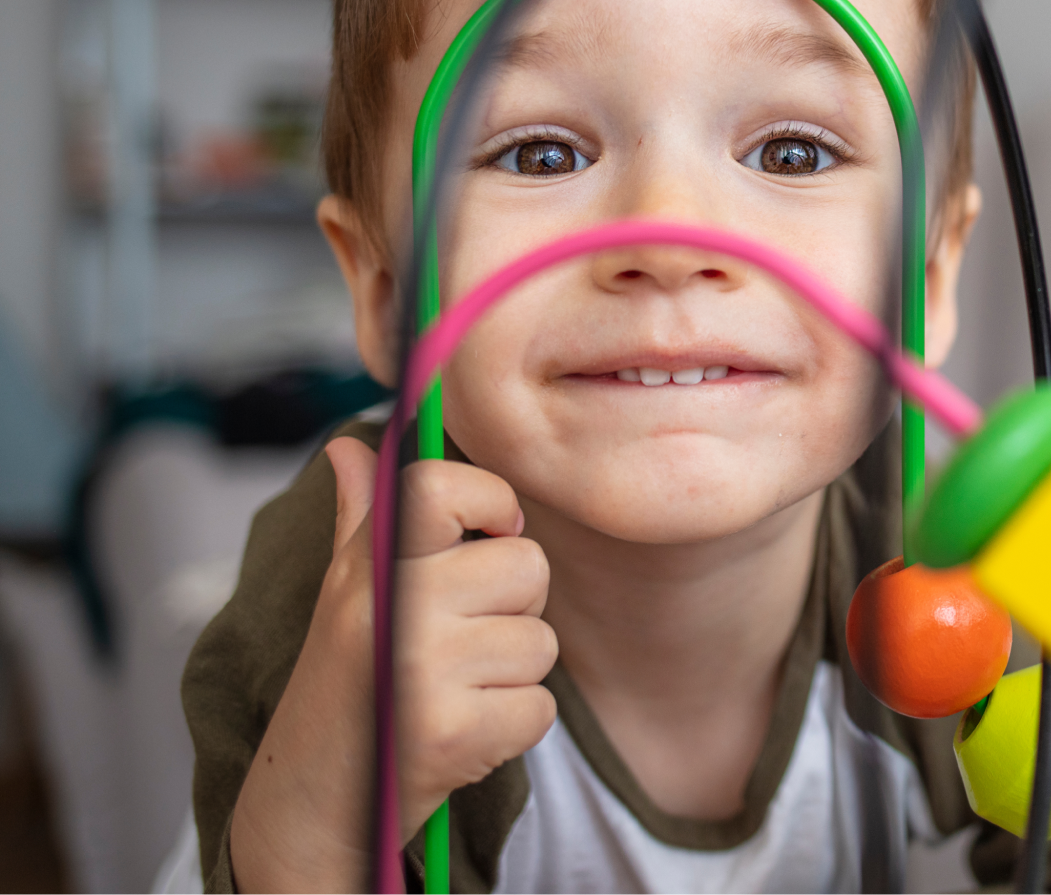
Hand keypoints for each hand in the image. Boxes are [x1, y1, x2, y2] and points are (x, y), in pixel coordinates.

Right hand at [229, 438, 557, 892]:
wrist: (312, 803)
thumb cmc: (342, 686)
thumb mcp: (344, 595)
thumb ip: (362, 518)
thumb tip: (351, 445)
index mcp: (369, 567)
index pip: (444, 487)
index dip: (492, 501)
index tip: (492, 532)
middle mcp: (393, 610)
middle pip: (526, 565)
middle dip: (513, 605)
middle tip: (460, 641)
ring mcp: (421, 672)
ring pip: (540, 641)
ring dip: (512, 675)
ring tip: (453, 692)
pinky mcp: (451, 734)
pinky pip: (540, 707)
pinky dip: (515, 727)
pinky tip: (464, 734)